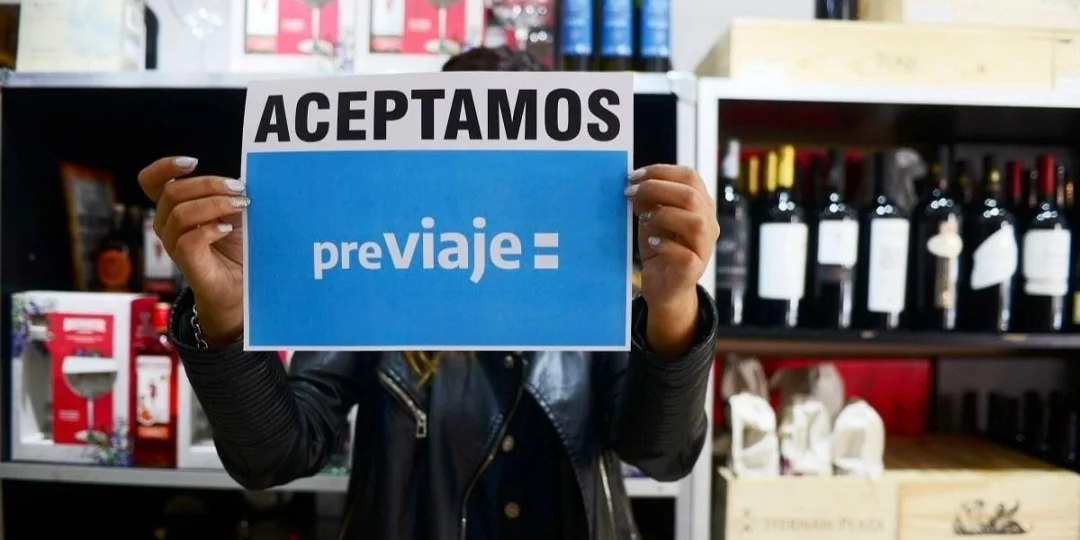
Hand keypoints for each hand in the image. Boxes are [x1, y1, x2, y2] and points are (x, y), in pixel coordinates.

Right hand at [138, 157, 248, 340]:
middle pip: (172, 192)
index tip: (192, 162)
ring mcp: (173, 244)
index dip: (165, 167)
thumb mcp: (233, 213)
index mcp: (174, 207)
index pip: (151, 181)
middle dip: (208, 184)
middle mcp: (166, 224)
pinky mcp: (185, 262)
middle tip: (239, 188)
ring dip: (214, 204)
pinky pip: (187, 240)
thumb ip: (227, 195)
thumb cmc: (235, 246)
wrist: (241, 285)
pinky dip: (209, 229)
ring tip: (241, 205)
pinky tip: (226, 228)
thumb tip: (239, 180)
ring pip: (179, 213)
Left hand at [625, 164, 718, 354]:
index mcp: (701, 205)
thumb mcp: (651, 219)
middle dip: (656, 188)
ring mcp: (704, 247)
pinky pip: (684, 254)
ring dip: (664, 214)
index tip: (634, 175)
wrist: (664, 287)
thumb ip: (648, 202)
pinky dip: (665, 245)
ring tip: (643, 218)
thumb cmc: (660, 248)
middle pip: (691, 195)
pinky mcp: (694, 268)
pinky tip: (651, 242)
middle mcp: (708, 223)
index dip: (661, 171)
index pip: (690, 177)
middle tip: (630, 192)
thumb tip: (636, 185)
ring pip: (695, 222)